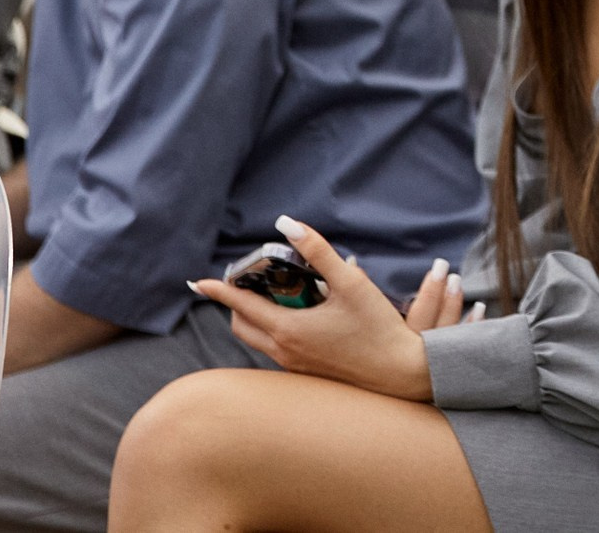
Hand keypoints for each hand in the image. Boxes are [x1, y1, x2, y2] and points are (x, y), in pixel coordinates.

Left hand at [191, 216, 436, 400]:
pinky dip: (274, 328)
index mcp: (288, 329)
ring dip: (256, 315)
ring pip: (258, 339)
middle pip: (242, 326)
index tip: (199, 282)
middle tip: (249, 279)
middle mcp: (284, 351)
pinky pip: (275, 348)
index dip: (219, 290)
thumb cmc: (378, 328)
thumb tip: (288, 224)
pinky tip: (303, 314)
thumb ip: (318, 251)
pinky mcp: (306, 370)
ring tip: (277, 293)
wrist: (399, 373)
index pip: (241, 306)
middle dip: (236, 302)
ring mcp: (294, 365)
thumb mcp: (351, 282)